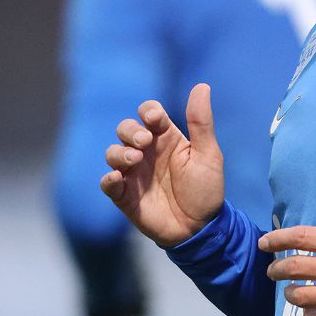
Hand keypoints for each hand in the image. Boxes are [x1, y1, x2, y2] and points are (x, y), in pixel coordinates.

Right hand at [100, 84, 224, 247]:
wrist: (201, 229)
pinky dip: (108, 179)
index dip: (148, 111)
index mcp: (166, 138)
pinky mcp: (125, 196)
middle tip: (144, 142)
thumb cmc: (206, 190)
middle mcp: (147, 152)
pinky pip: (107, 183)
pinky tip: (117, 178)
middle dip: (130, 131)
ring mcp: (134, 174)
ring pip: (112, 152)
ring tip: (134, 159)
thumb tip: (202, 86)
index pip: (149, 113)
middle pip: (126, 129)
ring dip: (119, 152)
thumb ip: (201, 122)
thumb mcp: (208, 154)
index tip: (154, 119)